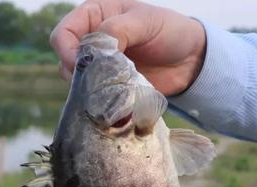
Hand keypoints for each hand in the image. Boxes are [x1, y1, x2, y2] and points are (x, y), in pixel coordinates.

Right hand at [50, 0, 206, 95]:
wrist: (192, 60)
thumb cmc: (171, 31)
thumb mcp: (145, 22)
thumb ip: (117, 29)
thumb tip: (95, 49)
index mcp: (95, 15)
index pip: (64, 33)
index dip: (67, 50)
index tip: (81, 65)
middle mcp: (92, 40)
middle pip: (66, 60)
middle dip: (78, 73)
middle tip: (97, 82)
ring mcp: (101, 66)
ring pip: (78, 81)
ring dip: (90, 88)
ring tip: (112, 90)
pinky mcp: (111, 86)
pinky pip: (95, 96)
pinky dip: (101, 100)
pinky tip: (116, 101)